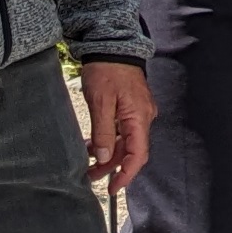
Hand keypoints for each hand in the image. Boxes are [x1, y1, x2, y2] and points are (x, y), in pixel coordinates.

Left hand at [77, 57, 154, 193]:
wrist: (112, 44)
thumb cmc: (107, 70)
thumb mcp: (100, 102)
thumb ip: (103, 132)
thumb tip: (104, 157)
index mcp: (139, 118)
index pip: (137, 155)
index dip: (126, 174)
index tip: (114, 188)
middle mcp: (144, 117)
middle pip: (131, 150)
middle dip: (112, 166)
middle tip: (90, 176)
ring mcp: (139, 112)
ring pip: (125, 141)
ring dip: (108, 153)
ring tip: (88, 162)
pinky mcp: (132, 107)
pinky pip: (123, 129)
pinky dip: (109, 139)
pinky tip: (93, 143)